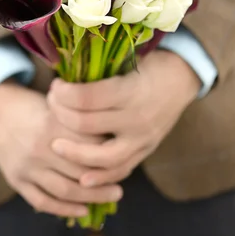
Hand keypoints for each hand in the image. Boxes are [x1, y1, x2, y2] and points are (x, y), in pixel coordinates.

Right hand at [0, 80, 122, 217]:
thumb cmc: (33, 105)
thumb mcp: (58, 105)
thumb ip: (79, 121)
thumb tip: (112, 138)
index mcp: (53, 125)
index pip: (89, 146)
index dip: (109, 155)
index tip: (124, 159)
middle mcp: (41, 148)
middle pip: (80, 172)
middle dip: (105, 181)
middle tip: (121, 185)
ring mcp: (28, 167)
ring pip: (64, 190)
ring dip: (91, 197)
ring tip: (110, 197)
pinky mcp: (17, 179)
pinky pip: (42, 201)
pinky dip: (64, 210)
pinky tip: (82, 210)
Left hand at [47, 51, 200, 187]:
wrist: (183, 77)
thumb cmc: (149, 62)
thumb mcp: (126, 57)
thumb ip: (98, 69)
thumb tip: (62, 73)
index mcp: (130, 89)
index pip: (85, 99)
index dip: (62, 94)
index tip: (56, 86)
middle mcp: (137, 117)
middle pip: (86, 126)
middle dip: (61, 115)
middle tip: (51, 105)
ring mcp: (143, 138)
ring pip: (103, 158)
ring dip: (74, 154)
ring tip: (55, 146)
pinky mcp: (145, 151)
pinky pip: (121, 171)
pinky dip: (100, 177)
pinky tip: (81, 178)